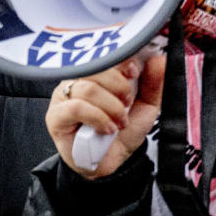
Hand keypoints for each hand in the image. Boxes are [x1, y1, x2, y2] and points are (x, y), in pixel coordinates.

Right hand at [47, 53, 163, 177]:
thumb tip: (159, 59)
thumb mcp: (146, 105)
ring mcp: (62, 97)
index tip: (134, 72)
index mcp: (97, 72)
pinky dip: (98, 118)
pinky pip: (75, 108)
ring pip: (88, 88)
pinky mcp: (55, 117)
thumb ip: (153, 83)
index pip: (105, 54)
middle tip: (127, 105)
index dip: (121, 60)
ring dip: (111, 107)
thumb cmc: (123, 130)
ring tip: (119, 122)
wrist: (111, 161)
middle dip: (119, 87)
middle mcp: (76, 80)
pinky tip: (107, 128)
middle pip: (96, 68)